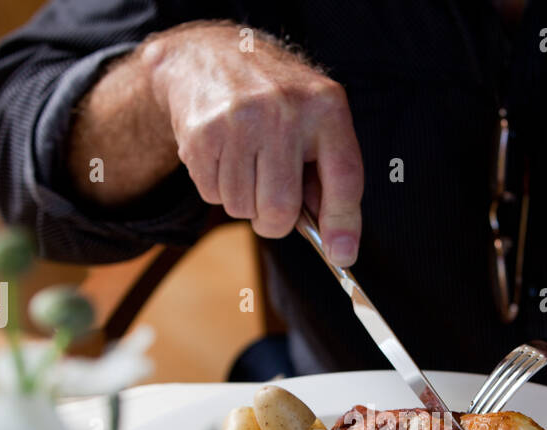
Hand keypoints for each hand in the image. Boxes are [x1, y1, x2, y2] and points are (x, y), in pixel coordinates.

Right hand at [141, 23, 364, 264]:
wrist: (207, 56)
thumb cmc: (274, 100)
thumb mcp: (315, 120)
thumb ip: (328, 175)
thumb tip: (335, 242)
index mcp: (326, 107)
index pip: (344, 178)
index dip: (343, 224)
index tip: (341, 256)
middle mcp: (284, 111)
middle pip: (280, 210)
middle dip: (274, 220)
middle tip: (272, 199)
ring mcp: (240, 121)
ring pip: (242, 208)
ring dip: (244, 201)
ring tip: (245, 163)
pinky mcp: (202, 133)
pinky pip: (213, 195)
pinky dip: (218, 187)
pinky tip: (223, 155)